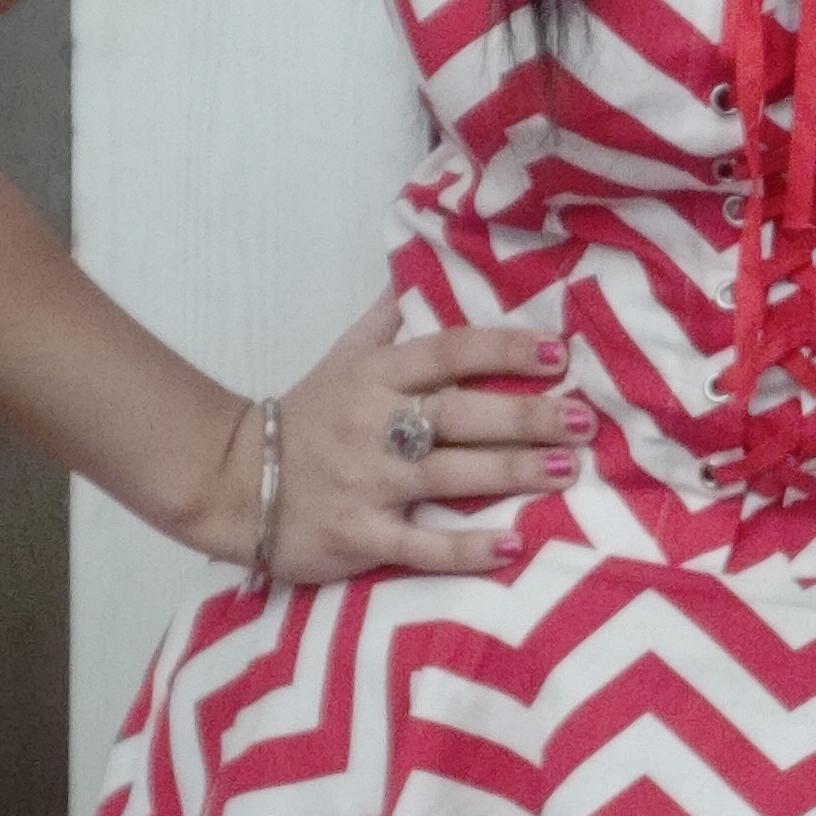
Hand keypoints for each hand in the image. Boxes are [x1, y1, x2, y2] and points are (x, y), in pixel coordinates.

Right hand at [216, 284, 588, 583]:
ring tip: (567, 469)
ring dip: (511, 472)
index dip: (502, 351)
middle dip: (525, 416)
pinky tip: (511, 545)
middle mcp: (374, 426)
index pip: (446, 353)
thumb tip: (421, 267)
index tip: (558, 352)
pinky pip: (419, 546)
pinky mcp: (359, 536)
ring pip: (448, 476)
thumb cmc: (305, 418)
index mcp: (374, 377)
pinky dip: (465, 549)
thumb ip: (386, 320)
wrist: (231, 481)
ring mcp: (366, 483)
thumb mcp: (342, 358)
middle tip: (584, 419)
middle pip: (459, 416)